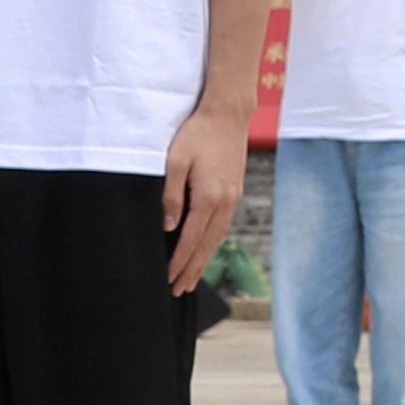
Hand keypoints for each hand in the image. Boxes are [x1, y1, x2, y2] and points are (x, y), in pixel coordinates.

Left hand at [163, 101, 250, 286]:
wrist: (228, 113)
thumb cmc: (198, 133)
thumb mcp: (175, 161)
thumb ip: (171, 196)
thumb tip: (169, 227)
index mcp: (209, 197)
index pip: (191, 239)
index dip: (179, 262)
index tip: (168, 279)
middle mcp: (225, 202)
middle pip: (207, 245)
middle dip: (192, 270)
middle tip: (179, 290)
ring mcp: (233, 197)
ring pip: (217, 238)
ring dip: (203, 260)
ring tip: (192, 278)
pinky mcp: (235, 191)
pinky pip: (223, 225)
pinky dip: (213, 243)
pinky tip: (206, 248)